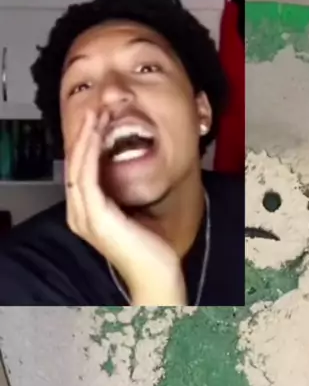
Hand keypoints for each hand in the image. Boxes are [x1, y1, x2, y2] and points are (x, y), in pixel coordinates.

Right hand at [65, 110, 185, 304]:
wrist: (158, 275)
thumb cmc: (151, 250)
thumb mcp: (135, 215)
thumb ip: (124, 197)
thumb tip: (128, 173)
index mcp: (87, 215)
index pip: (81, 172)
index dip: (87, 144)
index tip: (100, 121)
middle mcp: (80, 215)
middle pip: (74, 165)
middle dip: (84, 135)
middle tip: (96, 110)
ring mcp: (85, 217)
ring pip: (78, 166)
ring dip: (86, 137)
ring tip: (97, 115)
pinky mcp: (96, 217)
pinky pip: (87, 176)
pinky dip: (91, 152)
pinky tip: (98, 135)